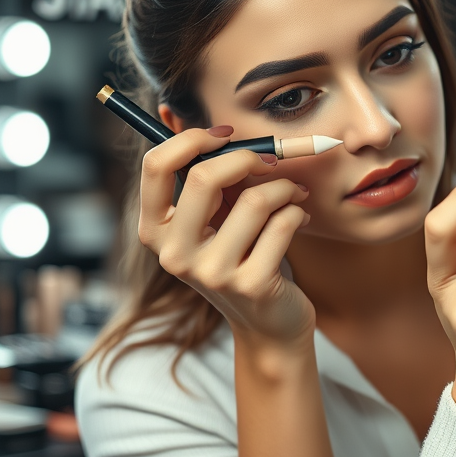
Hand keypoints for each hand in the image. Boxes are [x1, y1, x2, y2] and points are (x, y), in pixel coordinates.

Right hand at [137, 127, 314, 350]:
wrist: (270, 324)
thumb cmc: (242, 256)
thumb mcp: (214, 220)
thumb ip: (211, 181)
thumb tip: (227, 132)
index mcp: (155, 230)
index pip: (156, 165)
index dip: (193, 139)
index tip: (227, 135)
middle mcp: (174, 254)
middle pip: (204, 177)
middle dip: (249, 158)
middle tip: (273, 160)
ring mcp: (212, 273)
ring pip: (256, 200)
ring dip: (286, 188)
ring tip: (294, 195)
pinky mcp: (252, 284)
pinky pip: (284, 223)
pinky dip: (299, 213)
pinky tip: (300, 220)